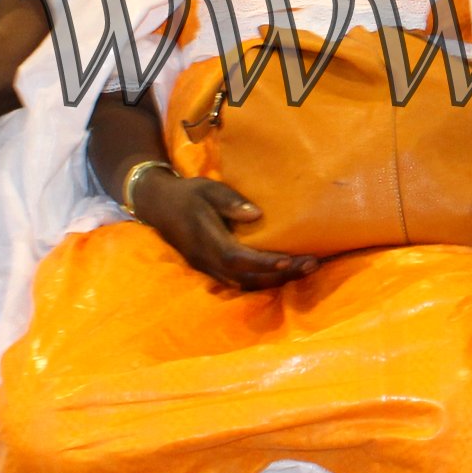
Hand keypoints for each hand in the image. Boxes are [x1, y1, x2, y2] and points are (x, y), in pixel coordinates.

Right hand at [130, 167, 311, 290]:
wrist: (158, 206)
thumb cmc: (188, 194)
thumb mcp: (208, 189)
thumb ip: (230, 201)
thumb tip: (256, 214)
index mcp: (205, 239)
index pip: (237, 258)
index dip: (263, 262)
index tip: (290, 259)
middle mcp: (207, 260)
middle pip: (246, 277)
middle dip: (281, 274)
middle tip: (312, 263)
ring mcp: (208, 268)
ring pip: (245, 283)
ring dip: (276, 280)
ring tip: (307, 268)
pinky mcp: (212, 270)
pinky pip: (241, 281)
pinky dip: (264, 280)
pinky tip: (286, 271)